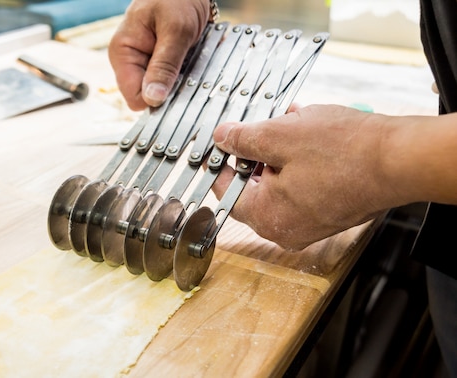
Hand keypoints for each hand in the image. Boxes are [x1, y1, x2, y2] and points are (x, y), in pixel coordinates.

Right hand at [108, 0, 209, 109]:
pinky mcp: (160, 63)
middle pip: (149, 96)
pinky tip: (193, 58)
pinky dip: (187, 74)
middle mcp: (131, 62)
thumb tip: (152, 100)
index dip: (156, 99)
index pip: (134, 97)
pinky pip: (173, 81)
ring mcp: (145, 63)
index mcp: (123, 53)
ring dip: (182, 81)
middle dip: (172, 89)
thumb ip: (164, 66)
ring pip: (164, 90)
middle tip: (189, 67)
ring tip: (192, 58)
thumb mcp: (175, 30)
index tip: (178, 87)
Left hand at [211, 104, 402, 249]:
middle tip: (263, 126)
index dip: (221, 161)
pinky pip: (303, 185)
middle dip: (258, 151)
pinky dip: (301, 161)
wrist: (400, 161)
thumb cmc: (345, 152)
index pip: (226, 190)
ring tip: (291, 123)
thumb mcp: (280, 135)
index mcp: (266, 217)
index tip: (219, 144)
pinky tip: (310, 136)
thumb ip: (244, 139)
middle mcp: (286, 228)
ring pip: (280, 181)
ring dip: (281, 151)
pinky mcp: (329, 213)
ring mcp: (309, 223)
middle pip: (254, 185)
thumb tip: (222, 138)